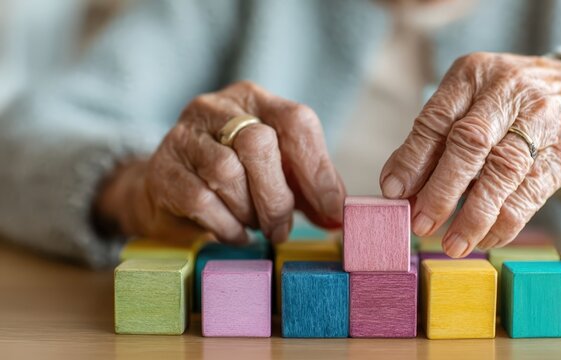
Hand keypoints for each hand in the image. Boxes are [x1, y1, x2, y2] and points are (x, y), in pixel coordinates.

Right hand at [95, 81, 344, 243]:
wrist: (170, 189)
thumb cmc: (238, 180)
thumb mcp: (279, 173)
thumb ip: (311, 189)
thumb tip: (338, 217)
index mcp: (256, 99)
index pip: (296, 121)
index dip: (318, 170)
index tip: (331, 210)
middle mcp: (217, 107)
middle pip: (259, 144)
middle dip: (277, 197)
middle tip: (281, 229)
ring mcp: (184, 135)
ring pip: (227, 172)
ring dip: (249, 211)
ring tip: (254, 226)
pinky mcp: (161, 169)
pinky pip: (200, 199)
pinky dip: (225, 225)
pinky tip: (234, 233)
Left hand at [380, 53, 560, 256]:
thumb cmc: (512, 104)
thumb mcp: (473, 101)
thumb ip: (436, 137)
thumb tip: (397, 187)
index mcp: (475, 73)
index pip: (437, 118)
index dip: (413, 158)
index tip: (394, 192)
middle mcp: (508, 91)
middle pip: (470, 143)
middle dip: (441, 189)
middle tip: (420, 224)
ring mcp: (541, 121)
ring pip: (502, 172)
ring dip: (473, 215)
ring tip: (451, 244)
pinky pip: (529, 194)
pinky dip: (502, 224)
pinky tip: (483, 239)